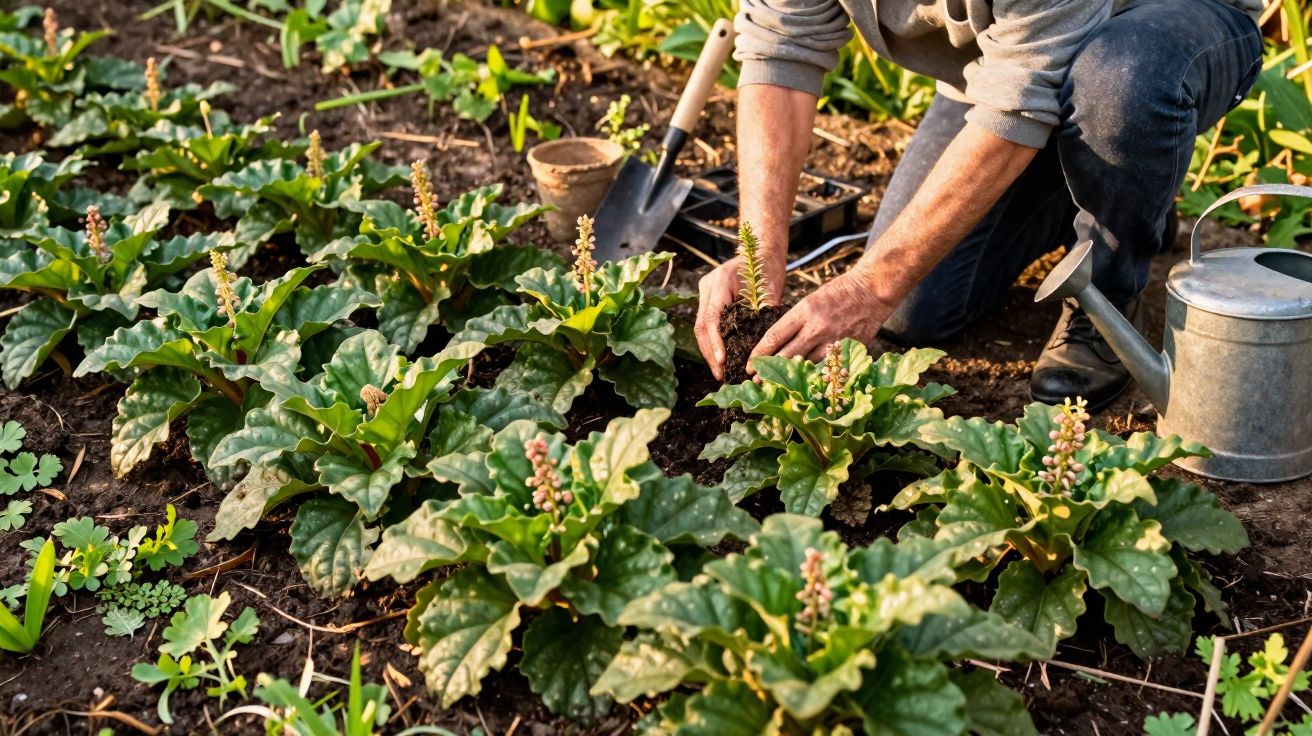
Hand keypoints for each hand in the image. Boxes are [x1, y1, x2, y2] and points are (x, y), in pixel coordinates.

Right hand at [695, 255, 783, 379]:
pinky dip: (712, 340)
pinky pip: (706, 322)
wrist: (762, 249)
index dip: (715, 342)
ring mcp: (705, 290)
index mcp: (721, 281)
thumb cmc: (769, 267)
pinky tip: (720, 356)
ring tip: (719, 370)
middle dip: (709, 352)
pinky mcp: (708, 297)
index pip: (712, 317)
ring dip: (708, 349)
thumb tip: (759, 346)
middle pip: (701, 325)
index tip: (722, 361)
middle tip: (720, 374)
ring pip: (700, 326)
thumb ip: (763, 314)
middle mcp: (708, 285)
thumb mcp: (770, 290)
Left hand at [747, 265, 895, 368]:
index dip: (759, 354)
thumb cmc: (839, 292)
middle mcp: (816, 327)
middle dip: (769, 371)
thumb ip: (796, 321)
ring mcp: (833, 340)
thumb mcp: (810, 300)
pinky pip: (827, 366)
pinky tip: (806, 382)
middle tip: (757, 382)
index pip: (774, 336)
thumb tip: (778, 343)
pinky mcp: (847, 349)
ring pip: (806, 365)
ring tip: (778, 385)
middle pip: (787, 355)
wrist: (872, 290)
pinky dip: (815, 374)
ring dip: (791, 376)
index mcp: (804, 311)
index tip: (750, 365)